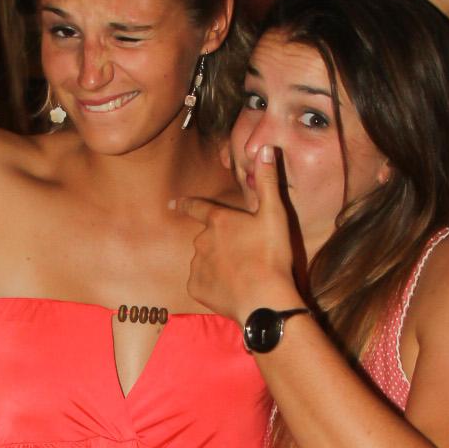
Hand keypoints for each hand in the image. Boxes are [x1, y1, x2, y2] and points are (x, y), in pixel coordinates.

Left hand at [178, 148, 301, 323]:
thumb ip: (268, 181)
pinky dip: (214, 285)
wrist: (263, 299)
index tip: (173, 204)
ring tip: (241, 275)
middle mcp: (201, 240)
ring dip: (217, 265)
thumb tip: (266, 148)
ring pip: (204, 261)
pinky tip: (231, 289)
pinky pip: (202, 283)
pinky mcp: (195, 288)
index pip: (197, 207)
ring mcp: (196, 265)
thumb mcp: (275, 214)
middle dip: (220, 244)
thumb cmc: (271, 255)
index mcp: (219, 221)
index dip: (186, 204)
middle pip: (206, 238)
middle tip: (243, 255)